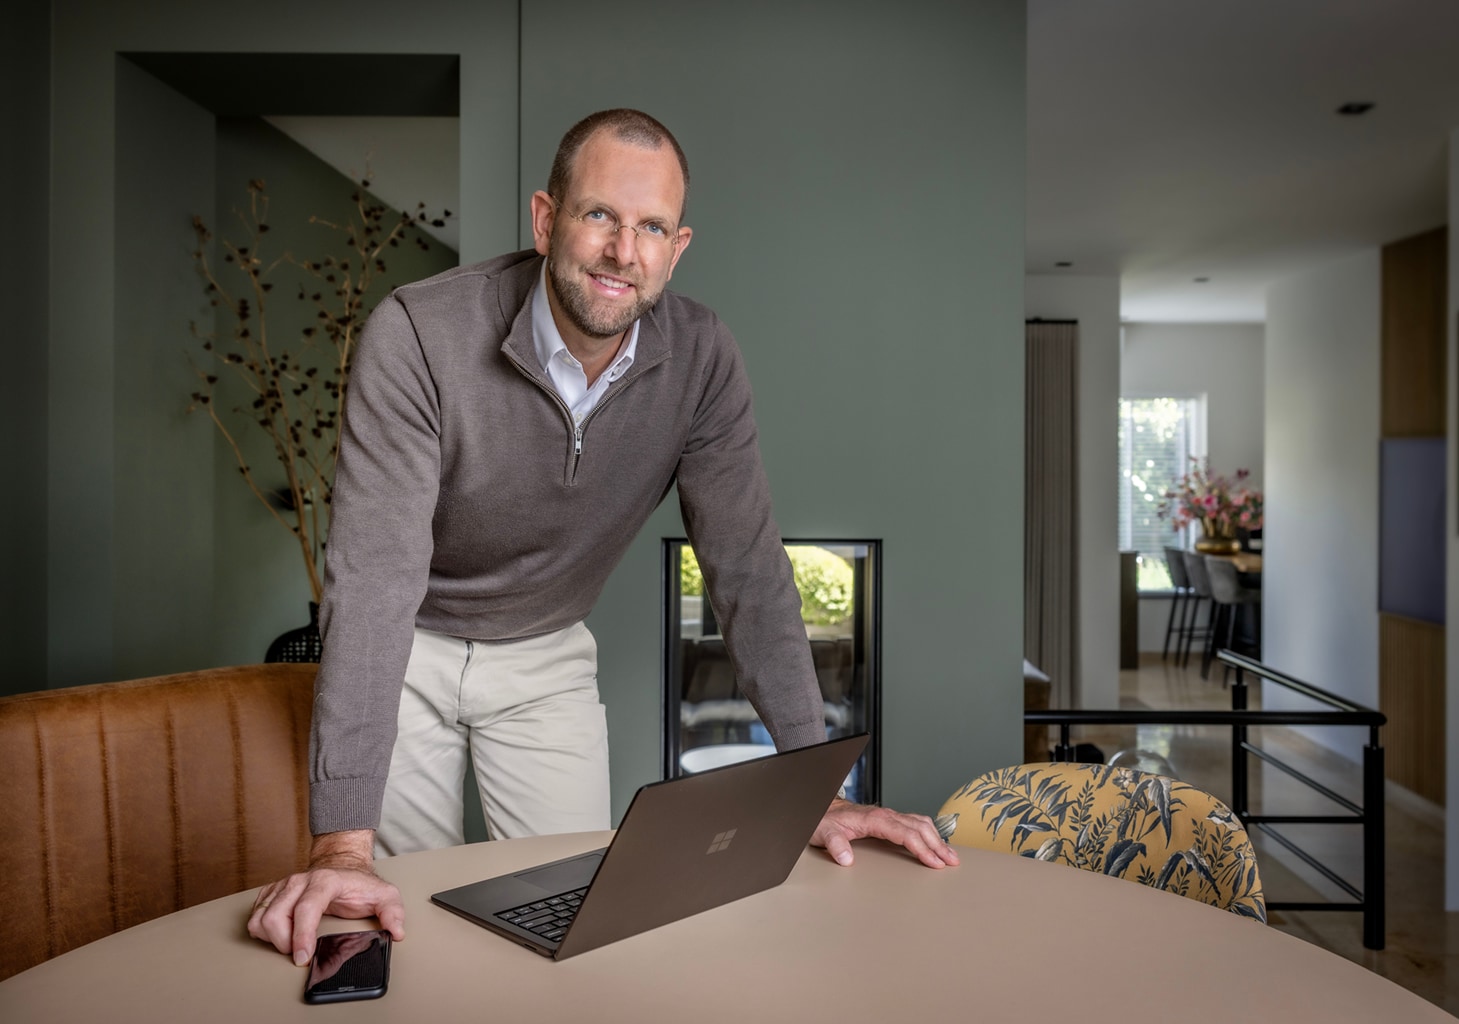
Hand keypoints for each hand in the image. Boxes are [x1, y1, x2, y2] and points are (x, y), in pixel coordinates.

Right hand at [247, 830, 405, 965]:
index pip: (306, 909)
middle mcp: (300, 881)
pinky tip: (279, 934)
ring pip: (261, 917)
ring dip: (271, 938)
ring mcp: (284, 885)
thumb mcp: (384, 894)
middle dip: (284, 943)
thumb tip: (396, 931)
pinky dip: (262, 930)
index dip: (301, 936)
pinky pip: (255, 914)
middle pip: (275, 917)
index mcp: (325, 881)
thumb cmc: (358, 884)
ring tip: (290, 945)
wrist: (342, 865)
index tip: (302, 957)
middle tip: (299, 954)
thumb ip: (393, 912)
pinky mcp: (273, 891)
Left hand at [811, 798, 960, 869]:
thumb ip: (835, 844)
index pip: (905, 833)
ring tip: (951, 855)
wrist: (821, 809)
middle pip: (919, 828)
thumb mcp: (825, 833)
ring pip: (920, 824)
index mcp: (875, 819)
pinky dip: (929, 833)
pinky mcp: (889, 820)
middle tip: (952, 862)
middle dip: (937, 845)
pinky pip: (915, 824)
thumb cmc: (825, 821)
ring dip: (937, 838)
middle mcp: (886, 815)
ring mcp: (889, 816)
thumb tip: (846, 859)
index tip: (934, 862)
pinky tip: (935, 843)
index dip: (921, 848)